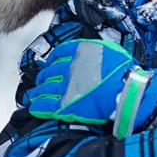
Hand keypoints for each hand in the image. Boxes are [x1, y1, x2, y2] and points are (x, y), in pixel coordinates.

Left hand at [24, 38, 156, 136]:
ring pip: (43, 89)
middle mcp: (67, 68)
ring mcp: (64, 87)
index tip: (50, 65)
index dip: (52, 61)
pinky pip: (45, 105)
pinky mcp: (64, 105)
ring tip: (32, 96)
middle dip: (42, 77)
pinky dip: (38, 106)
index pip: (58, 54)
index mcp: (77, 53)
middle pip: (48, 72)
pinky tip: (33, 107)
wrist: (124, 90)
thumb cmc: (121, 70)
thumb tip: (88, 50)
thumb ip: (93, 49)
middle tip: (40, 82)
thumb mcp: (108, 49)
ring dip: (36, 92)